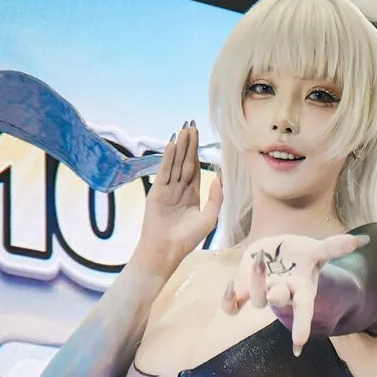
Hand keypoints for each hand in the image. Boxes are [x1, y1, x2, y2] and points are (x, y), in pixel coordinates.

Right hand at [134, 122, 222, 273]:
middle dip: (189, 144)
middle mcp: (178, 189)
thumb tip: (220, 177)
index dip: (196, 152)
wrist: (166, 251)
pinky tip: (172, 145)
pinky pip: (165, 171)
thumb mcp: (209, 218)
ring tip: (184, 130)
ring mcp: (166, 190)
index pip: (194, 168)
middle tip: (191, 125)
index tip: (198, 137)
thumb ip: (216, 198)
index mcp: (190, 194)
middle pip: (184, 161)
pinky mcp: (157, 192)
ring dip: (180, 147)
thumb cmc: (187, 239)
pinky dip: (168, 158)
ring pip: (175, 164)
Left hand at [222, 232, 369, 354]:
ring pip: (257, 298)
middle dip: (277, 297)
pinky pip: (232, 304)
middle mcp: (282, 294)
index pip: (304, 310)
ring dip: (257, 280)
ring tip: (261, 258)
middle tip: (276, 292)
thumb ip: (335, 247)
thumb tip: (364, 239)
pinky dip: (228, 299)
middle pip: (279, 301)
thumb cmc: (300, 256)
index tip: (298, 344)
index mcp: (301, 290)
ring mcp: (262, 294)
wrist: (277, 255)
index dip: (301, 325)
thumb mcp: (316, 250)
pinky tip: (228, 288)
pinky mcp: (243, 290)